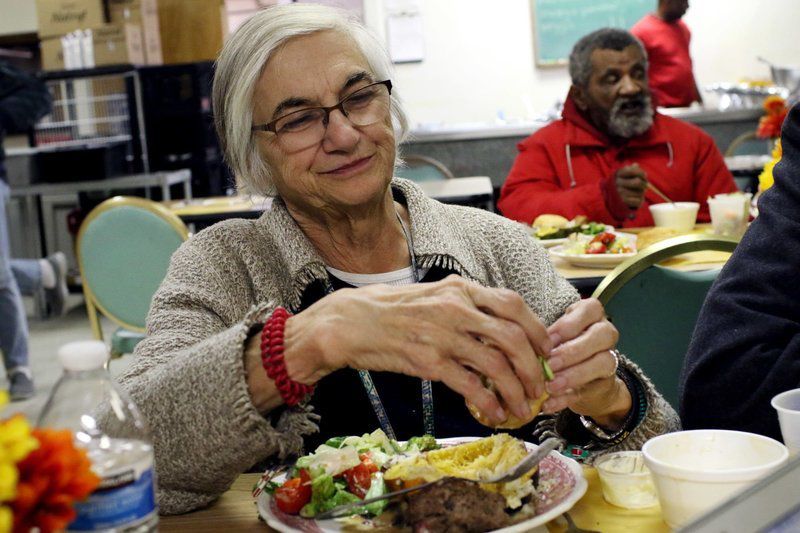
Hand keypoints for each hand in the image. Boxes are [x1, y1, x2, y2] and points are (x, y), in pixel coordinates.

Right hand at [283, 275, 552, 425]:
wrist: (349, 322)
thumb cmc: (389, 309)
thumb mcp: (432, 296)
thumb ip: (464, 307)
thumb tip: (496, 330)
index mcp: (460, 289)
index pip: (513, 304)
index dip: (536, 329)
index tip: (545, 350)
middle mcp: (456, 308)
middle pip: (513, 337)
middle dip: (534, 366)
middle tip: (540, 385)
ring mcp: (443, 334)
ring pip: (497, 364)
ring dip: (516, 389)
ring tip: (522, 405)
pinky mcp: (428, 361)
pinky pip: (470, 384)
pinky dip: (488, 402)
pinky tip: (494, 413)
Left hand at [542, 298, 631, 428]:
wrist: (582, 381)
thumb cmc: (560, 348)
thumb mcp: (552, 337)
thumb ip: (544, 337)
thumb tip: (523, 343)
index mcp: (591, 316)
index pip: (591, 309)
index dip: (570, 324)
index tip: (550, 338)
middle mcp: (605, 334)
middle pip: (602, 335)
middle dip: (573, 350)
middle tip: (550, 363)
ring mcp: (609, 359)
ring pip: (603, 362)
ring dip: (574, 374)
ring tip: (550, 385)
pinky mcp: (603, 386)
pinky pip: (589, 391)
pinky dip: (566, 399)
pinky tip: (548, 403)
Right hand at [615, 163, 647, 209]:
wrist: (613, 198)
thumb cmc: (623, 183)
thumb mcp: (625, 174)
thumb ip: (632, 169)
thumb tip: (635, 165)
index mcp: (618, 173)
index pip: (633, 171)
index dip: (641, 173)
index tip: (644, 176)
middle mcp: (617, 183)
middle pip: (638, 182)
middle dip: (644, 184)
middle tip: (644, 185)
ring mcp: (620, 193)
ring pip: (640, 192)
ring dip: (642, 193)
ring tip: (637, 193)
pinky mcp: (623, 202)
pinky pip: (639, 201)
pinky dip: (640, 200)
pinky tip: (635, 199)